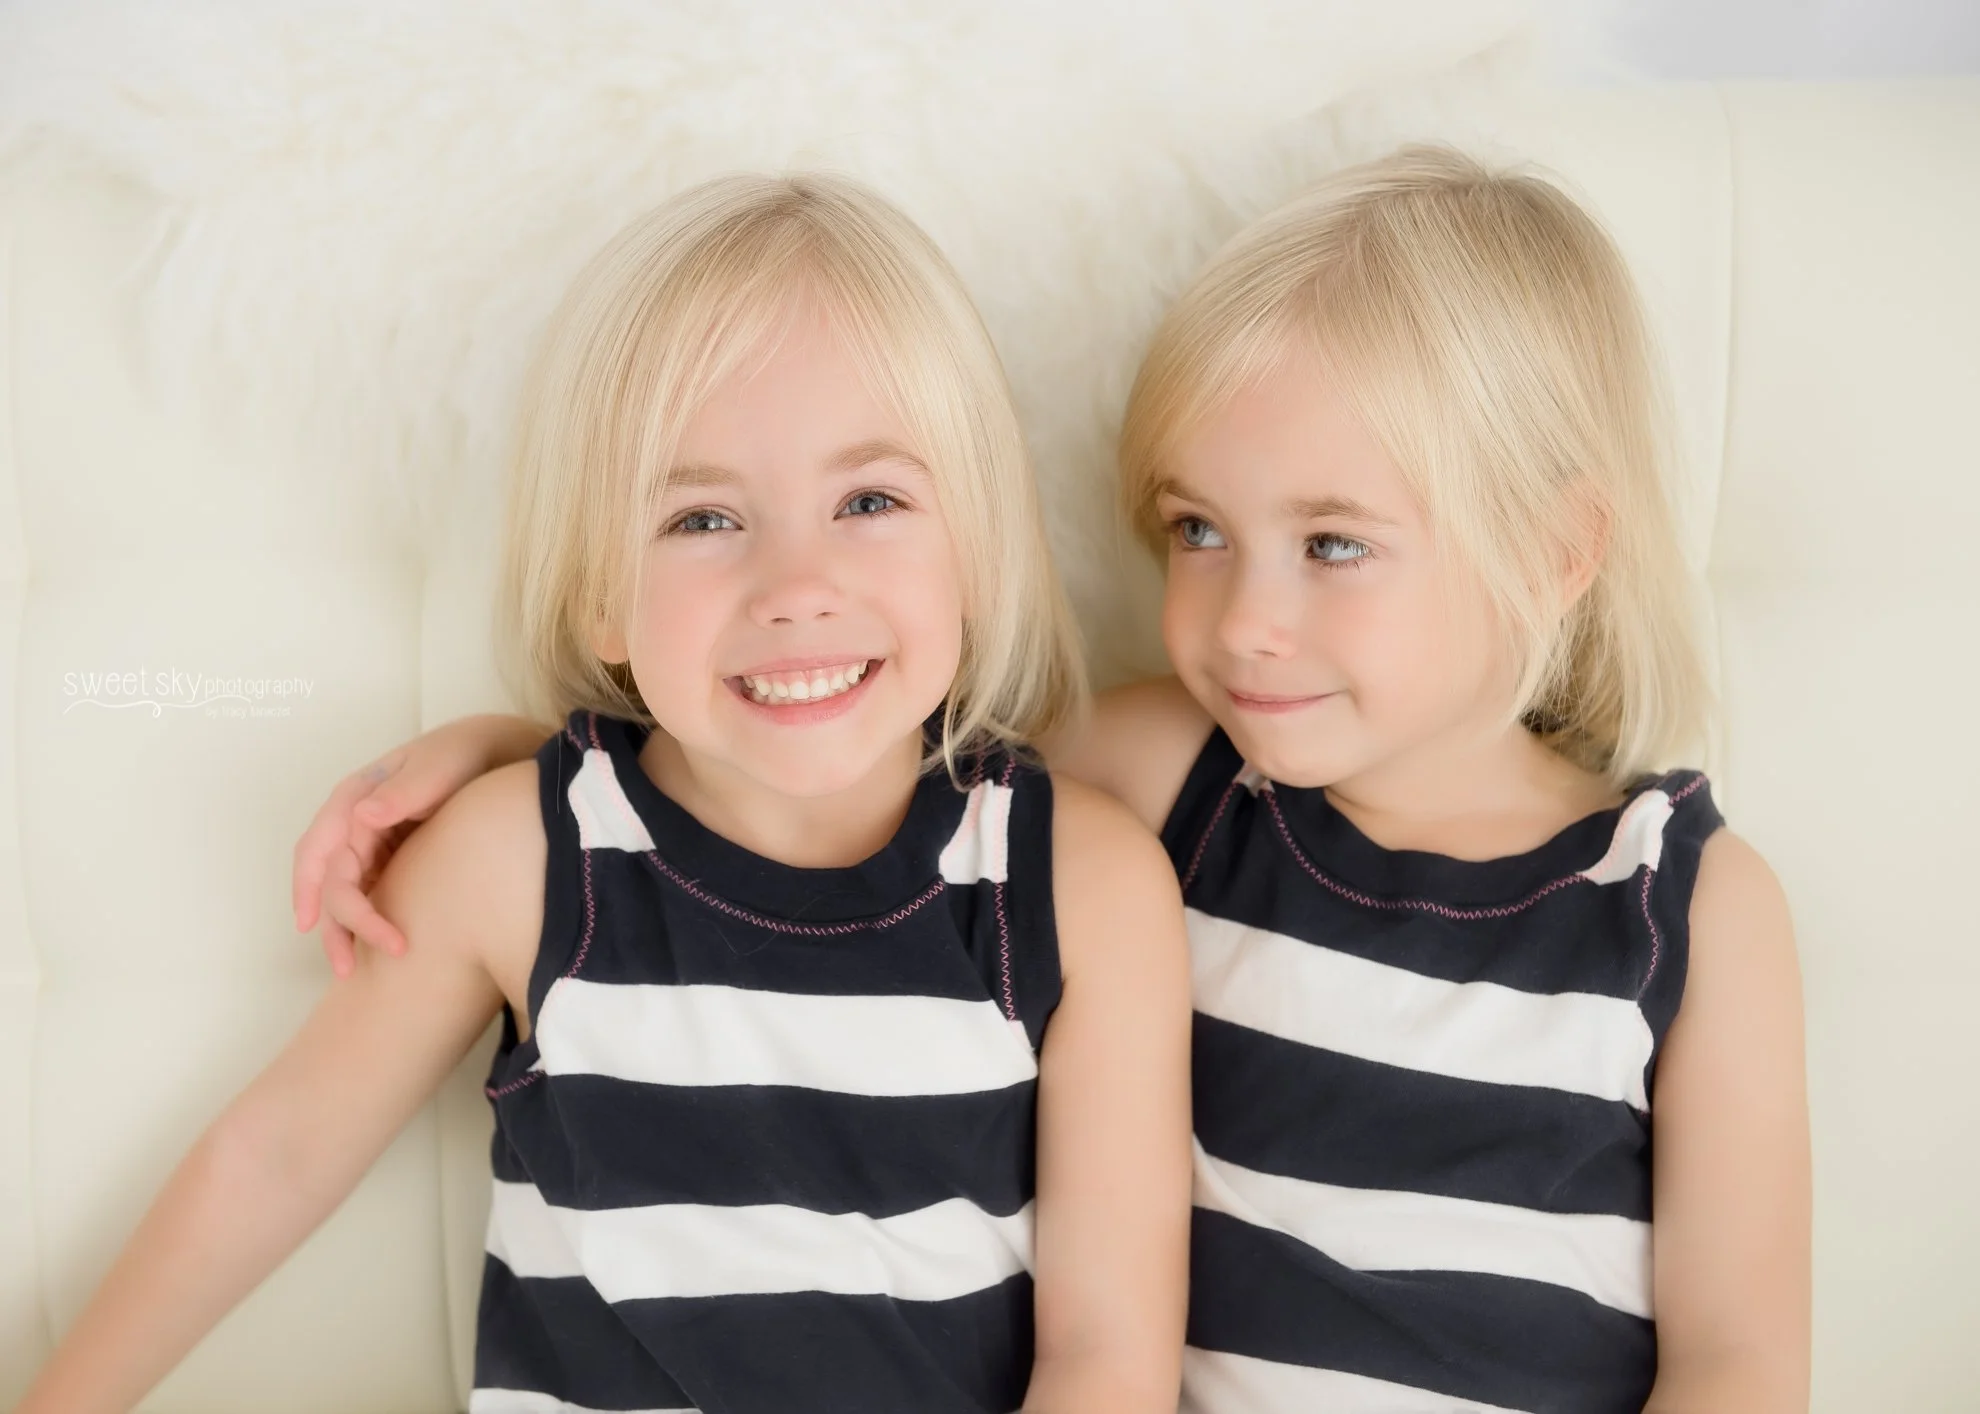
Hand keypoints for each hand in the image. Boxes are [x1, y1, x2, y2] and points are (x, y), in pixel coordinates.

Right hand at [292, 715, 546, 976]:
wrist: (491, 756)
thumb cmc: (459, 756)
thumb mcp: (436, 768)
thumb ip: (403, 791)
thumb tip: (363, 815)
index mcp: (355, 797)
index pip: (320, 850)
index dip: (311, 890)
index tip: (316, 927)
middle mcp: (352, 823)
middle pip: (326, 880)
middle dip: (332, 925)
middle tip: (347, 968)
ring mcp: (367, 843)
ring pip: (341, 894)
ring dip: (343, 932)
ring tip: (352, 973)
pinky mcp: (386, 859)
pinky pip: (365, 894)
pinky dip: (364, 921)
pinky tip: (374, 951)